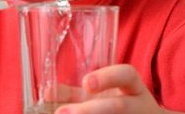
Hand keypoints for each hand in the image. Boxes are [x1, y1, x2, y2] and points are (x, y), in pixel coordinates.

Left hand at [54, 64, 184, 113]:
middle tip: (61, 113)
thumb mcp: (102, 94)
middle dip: (90, 110)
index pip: (126, 75)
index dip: (107, 78)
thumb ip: (75, 93)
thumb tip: (46, 93)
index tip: (86, 83)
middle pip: (118, 107)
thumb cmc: (119, 105)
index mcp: (133, 87)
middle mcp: (138, 105)